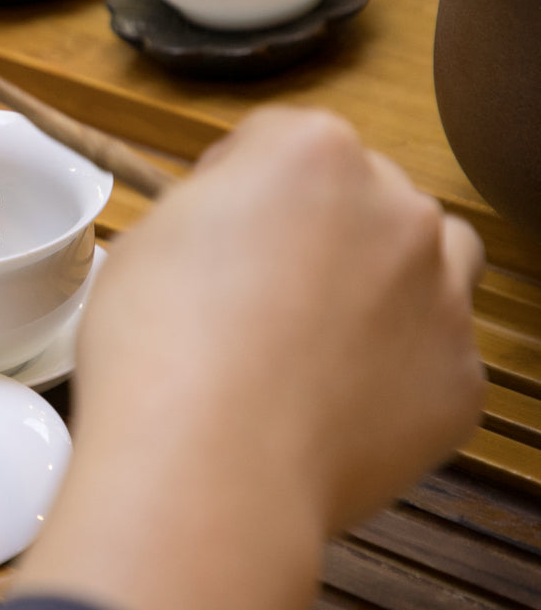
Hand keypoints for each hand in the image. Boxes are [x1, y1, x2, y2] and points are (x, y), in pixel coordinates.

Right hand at [7, 107, 484, 609]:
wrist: (210, 470)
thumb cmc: (159, 349)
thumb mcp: (148, 238)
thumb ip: (213, 208)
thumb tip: (234, 229)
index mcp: (312, 153)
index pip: (282, 138)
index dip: (238, 183)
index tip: (211, 230)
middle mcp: (397, 209)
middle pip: (367, 195)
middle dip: (323, 230)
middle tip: (258, 294)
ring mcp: (445, 297)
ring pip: (430, 265)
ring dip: (385, 285)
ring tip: (312, 343)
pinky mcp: (460, 381)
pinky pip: (434, 359)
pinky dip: (393, 374)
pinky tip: (326, 406)